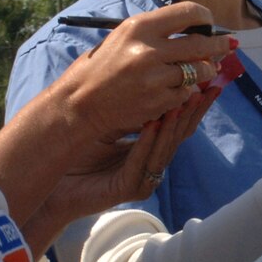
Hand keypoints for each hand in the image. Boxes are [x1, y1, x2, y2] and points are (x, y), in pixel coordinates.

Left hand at [21, 87, 219, 254]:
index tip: (207, 79)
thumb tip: (148, 72)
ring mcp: (142, 177)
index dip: (193, 103)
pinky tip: (153, 123)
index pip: (178, 123)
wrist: (53, 185)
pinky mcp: (127, 188)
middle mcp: (150, 162)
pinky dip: (148, 141)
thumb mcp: (108, 124)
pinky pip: (142, 162)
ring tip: (184, 99)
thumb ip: (130, 108)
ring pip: (165, 148)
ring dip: (175, 123)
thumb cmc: (76, 153)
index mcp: (149, 147)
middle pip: (180, 134)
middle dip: (194, 110)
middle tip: (208, 86)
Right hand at [48, 4, 236, 165]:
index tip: (210, 23)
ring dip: (206, 70)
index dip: (206, 17)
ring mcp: (155, 78)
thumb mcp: (124, 38)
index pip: (189, 12)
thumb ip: (156, 31)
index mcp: (140, 27)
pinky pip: (186, 93)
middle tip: (228, 45)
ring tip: (206, 69)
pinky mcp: (157, 101)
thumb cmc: (102, 67)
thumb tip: (194, 27)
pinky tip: (178, 89)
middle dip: (219, 45)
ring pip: (198, 71)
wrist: (81, 103)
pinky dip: (186, 91)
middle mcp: (149, 50)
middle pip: (201, 43)